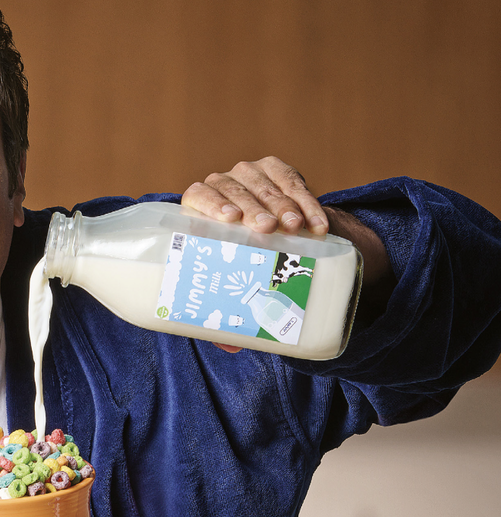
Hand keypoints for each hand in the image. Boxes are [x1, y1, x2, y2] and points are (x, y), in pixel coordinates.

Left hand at [184, 157, 394, 351]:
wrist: (278, 233)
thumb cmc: (242, 263)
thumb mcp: (232, 281)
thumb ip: (226, 311)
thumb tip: (230, 346)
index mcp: (199, 209)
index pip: (198, 195)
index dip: (211, 204)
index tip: (231, 221)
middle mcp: (222, 185)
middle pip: (232, 188)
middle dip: (252, 207)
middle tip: (269, 229)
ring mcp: (250, 174)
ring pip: (263, 183)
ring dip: (281, 203)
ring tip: (296, 226)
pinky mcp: (278, 170)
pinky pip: (292, 179)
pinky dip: (307, 201)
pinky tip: (318, 224)